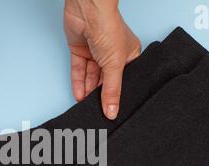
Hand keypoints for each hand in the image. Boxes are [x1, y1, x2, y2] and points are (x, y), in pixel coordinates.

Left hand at [64, 0, 140, 119]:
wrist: (88, 10)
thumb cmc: (109, 28)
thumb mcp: (114, 65)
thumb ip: (112, 90)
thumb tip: (112, 111)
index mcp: (129, 55)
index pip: (122, 80)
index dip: (116, 94)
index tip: (112, 110)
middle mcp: (112, 54)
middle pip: (105, 79)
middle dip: (99, 94)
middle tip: (97, 110)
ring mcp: (95, 52)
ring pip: (91, 76)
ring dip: (87, 90)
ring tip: (86, 106)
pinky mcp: (80, 50)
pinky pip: (79, 70)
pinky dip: (79, 82)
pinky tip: (79, 95)